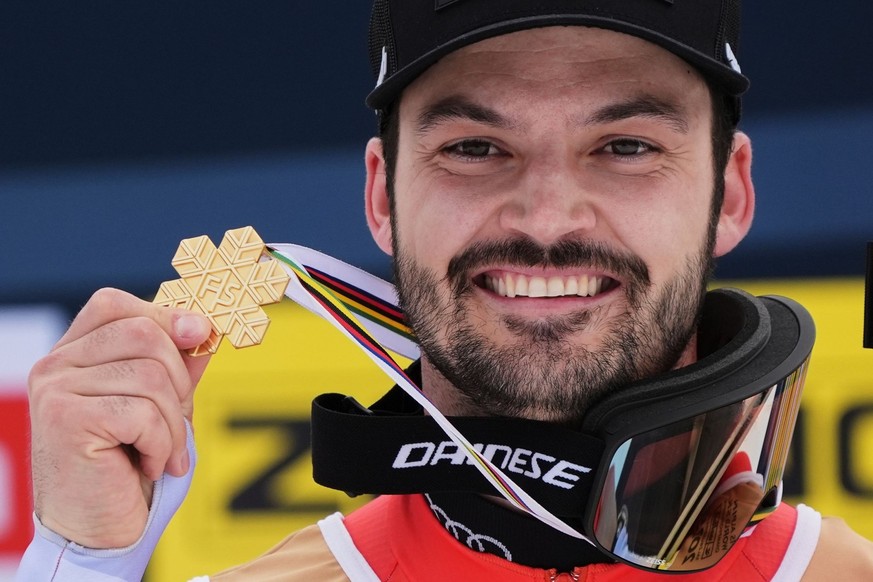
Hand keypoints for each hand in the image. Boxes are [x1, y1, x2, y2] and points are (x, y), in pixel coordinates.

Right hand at [27, 288, 211, 547]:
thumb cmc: (126, 469)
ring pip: (149, 375)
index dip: (164, 315)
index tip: (198, 335)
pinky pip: (141, 412)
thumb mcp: (160, 407)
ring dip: (172, 422)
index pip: (115, 304)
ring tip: (161, 453)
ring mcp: (55, 390)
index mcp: (73, 354)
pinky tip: (146, 466)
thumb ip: (176, 366)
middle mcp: (55, 365)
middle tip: (176, 423)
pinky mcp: (66, 419)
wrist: (96, 532)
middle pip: (144, 334)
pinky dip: (160, 444)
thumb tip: (203, 326)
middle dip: (179, 381)